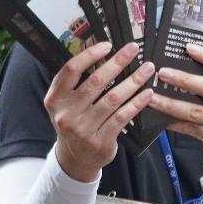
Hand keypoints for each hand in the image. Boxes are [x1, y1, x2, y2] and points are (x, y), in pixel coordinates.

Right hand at [46, 42, 157, 182]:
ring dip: (133, 81)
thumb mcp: (65, 104)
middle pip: (96, 81)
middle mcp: (67, 113)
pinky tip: (147, 93)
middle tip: (133, 49)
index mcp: (55, 99)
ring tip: (147, 69)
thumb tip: (102, 54)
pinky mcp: (101, 140)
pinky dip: (136, 102)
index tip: (108, 45)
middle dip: (118, 62)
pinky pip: (123, 116)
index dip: (90, 55)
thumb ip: (77, 83)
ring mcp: (83, 128)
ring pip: (113, 98)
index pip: (71, 70)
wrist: (75, 159)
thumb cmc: (74, 123)